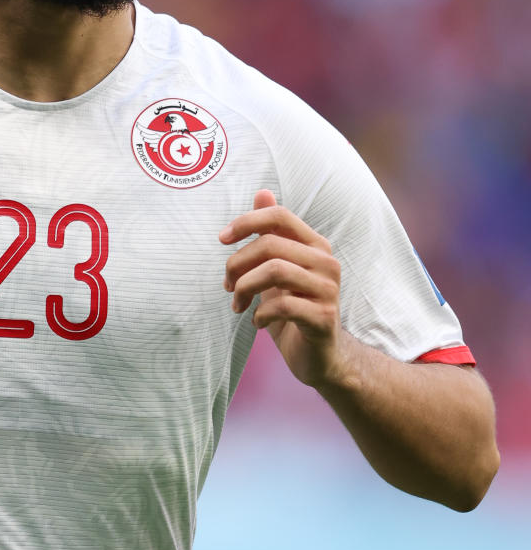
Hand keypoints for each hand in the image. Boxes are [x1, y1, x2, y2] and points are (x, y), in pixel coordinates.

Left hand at [220, 189, 345, 388]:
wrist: (319, 357)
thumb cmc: (293, 310)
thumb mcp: (277, 269)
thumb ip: (272, 233)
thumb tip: (262, 193)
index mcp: (314, 246)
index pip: (280, 217)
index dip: (246, 222)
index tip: (221, 239)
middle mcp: (326, 262)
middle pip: (270, 245)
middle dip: (237, 264)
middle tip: (226, 286)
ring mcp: (328, 290)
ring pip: (275, 271)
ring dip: (244, 289)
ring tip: (237, 305)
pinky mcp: (324, 318)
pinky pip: (282, 306)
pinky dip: (259, 314)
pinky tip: (257, 323)